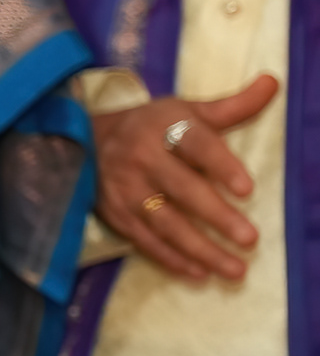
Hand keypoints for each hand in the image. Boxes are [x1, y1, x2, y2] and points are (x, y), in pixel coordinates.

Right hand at [99, 73, 277, 282]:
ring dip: (200, 248)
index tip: (247, 190)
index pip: (194, 144)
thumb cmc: (149, 126)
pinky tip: (199, 273)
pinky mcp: (114, 214)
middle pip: (181, 189)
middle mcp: (140, 157)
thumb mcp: (185, 110)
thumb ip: (232, 105)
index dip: (220, 166)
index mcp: (162, 126)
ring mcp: (125, 189)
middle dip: (215, 216)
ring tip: (234, 269)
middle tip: (249, 239)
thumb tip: (273, 82)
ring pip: (165, 222)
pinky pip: (145, 240)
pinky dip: (172, 259)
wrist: (81, 139)